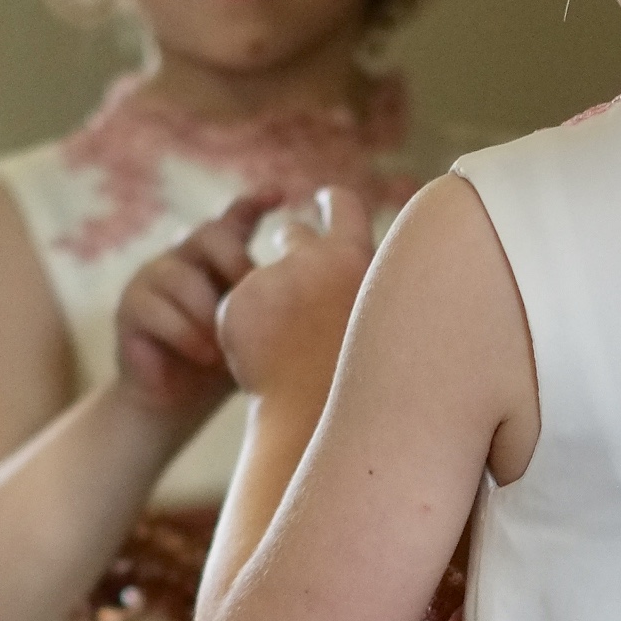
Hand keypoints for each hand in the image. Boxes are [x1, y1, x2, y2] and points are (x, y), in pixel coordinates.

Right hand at [116, 199, 266, 418]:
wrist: (174, 403)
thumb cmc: (223, 364)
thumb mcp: (258, 332)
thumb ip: (277, 305)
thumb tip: (317, 291)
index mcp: (217, 258)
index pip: (235, 219)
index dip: (254, 203)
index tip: (279, 195)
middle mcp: (184, 257)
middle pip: (208, 233)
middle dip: (234, 261)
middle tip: (251, 293)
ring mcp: (152, 278)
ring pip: (181, 276)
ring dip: (207, 313)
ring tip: (227, 346)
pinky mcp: (129, 308)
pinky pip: (157, 310)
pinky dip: (185, 335)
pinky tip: (206, 356)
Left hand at [216, 186, 375, 403]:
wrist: (316, 419)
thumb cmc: (363, 382)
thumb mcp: (384, 321)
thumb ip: (368, 285)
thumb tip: (362, 268)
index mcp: (356, 257)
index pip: (343, 204)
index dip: (330, 202)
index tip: (322, 201)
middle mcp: (311, 258)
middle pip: (293, 235)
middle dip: (291, 249)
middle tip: (297, 277)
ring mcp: (270, 279)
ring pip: (261, 277)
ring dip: (269, 298)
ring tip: (287, 344)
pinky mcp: (236, 303)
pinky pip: (238, 309)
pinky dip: (246, 331)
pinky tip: (265, 360)